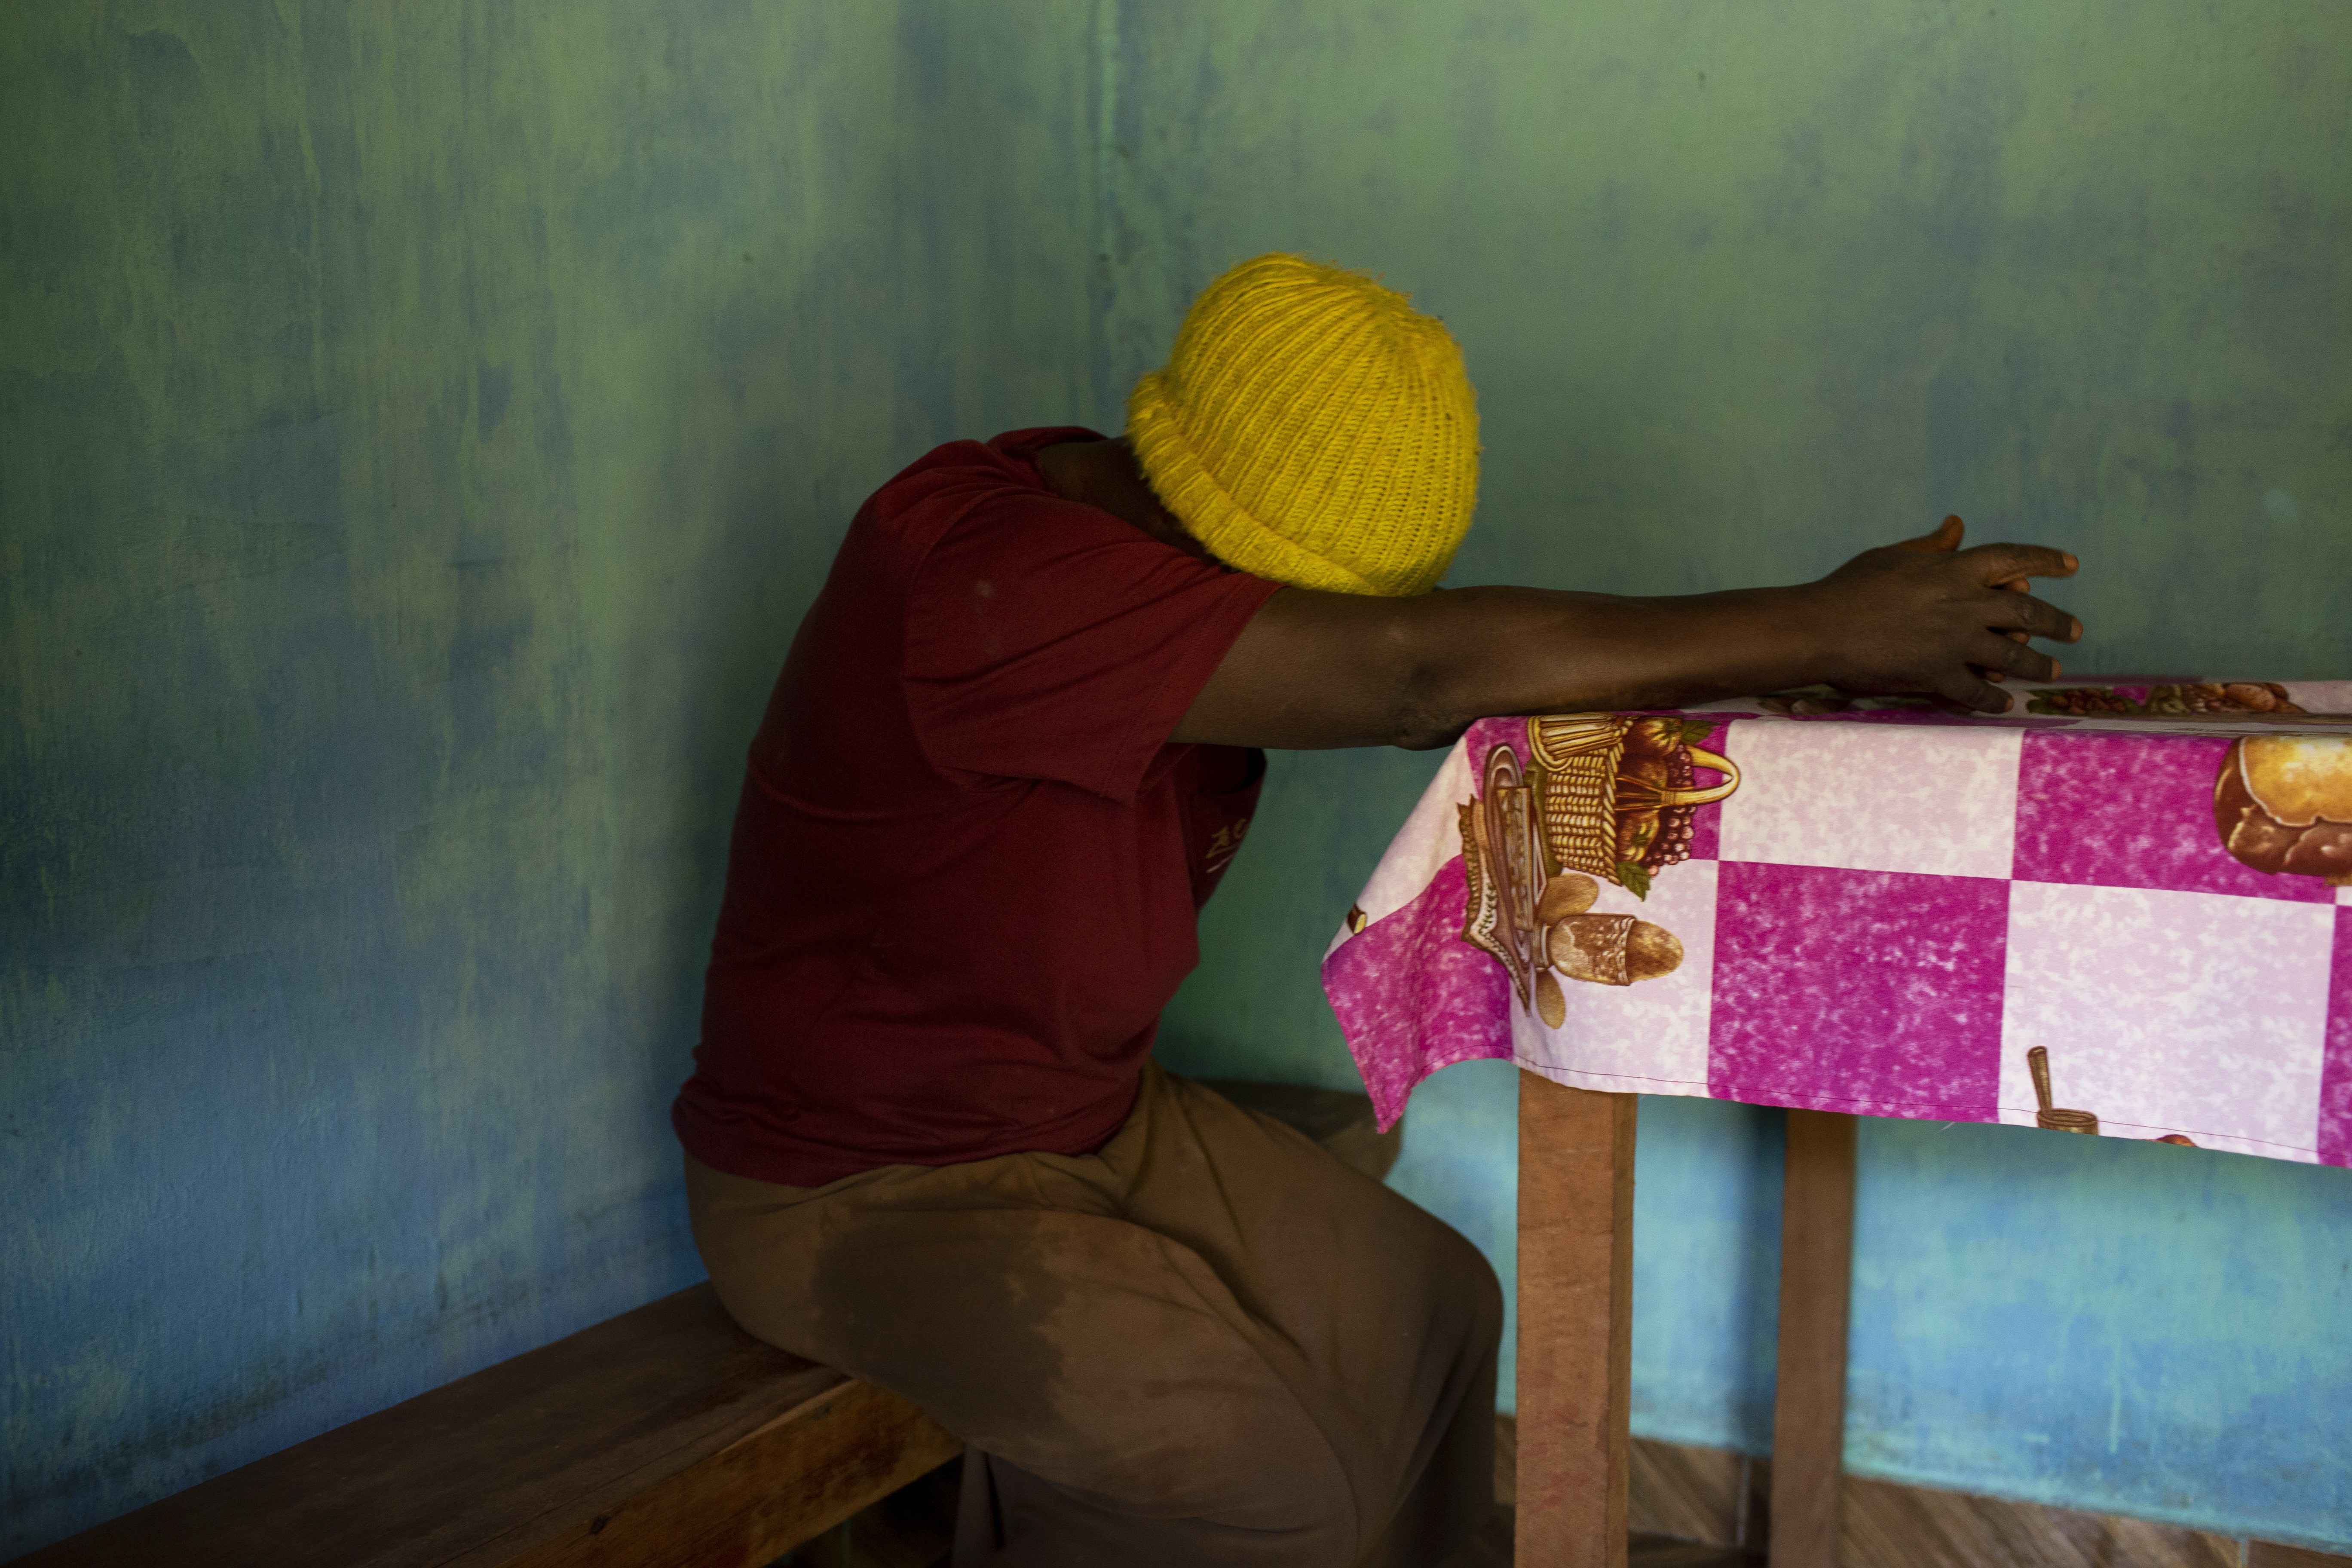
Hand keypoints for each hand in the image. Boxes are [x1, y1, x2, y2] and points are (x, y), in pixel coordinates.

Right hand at [1809, 515, 2081, 712]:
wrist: (1821, 629)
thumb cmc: (1850, 587)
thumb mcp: (1893, 556)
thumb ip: (1932, 545)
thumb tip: (1956, 526)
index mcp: (1955, 570)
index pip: (2015, 558)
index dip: (2046, 559)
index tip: (2070, 566)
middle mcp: (1965, 605)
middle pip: (2027, 612)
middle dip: (2057, 622)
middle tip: (2074, 630)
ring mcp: (1954, 644)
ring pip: (2012, 655)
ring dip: (2036, 664)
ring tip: (2051, 670)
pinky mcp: (1938, 675)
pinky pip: (1977, 692)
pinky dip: (1993, 699)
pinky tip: (2004, 703)